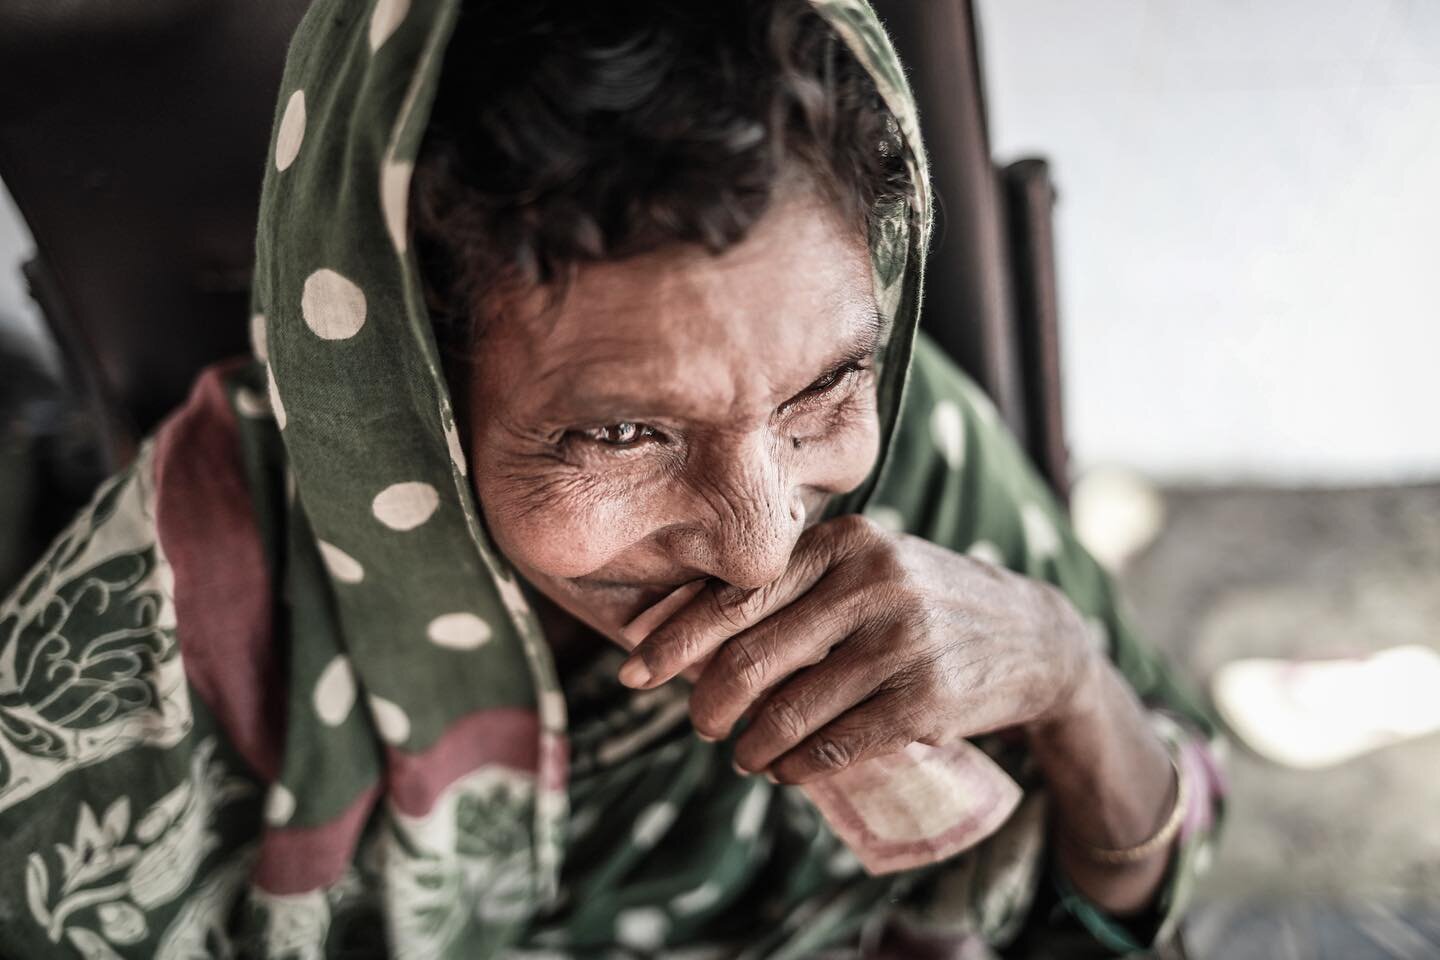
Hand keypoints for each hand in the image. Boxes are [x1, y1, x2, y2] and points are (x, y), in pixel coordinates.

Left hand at [618, 513, 1098, 782]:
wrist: (1033, 636)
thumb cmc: (920, 601)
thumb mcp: (865, 567)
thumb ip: (791, 585)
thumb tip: (678, 626)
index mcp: (843, 542)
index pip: (737, 594)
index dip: (676, 638)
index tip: (633, 668)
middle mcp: (871, 581)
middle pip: (751, 658)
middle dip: (708, 702)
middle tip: (700, 724)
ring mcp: (902, 641)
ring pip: (788, 711)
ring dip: (750, 746)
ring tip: (742, 756)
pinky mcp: (927, 700)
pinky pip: (835, 746)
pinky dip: (796, 767)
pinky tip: (784, 772)